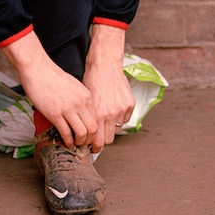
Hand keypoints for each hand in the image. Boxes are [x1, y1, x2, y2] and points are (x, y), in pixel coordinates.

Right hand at [0, 31, 94, 147]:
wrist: (38, 69)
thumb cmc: (53, 76)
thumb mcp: (74, 86)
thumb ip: (80, 99)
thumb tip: (80, 114)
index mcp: (87, 95)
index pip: (97, 118)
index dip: (94, 130)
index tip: (89, 136)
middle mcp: (80, 103)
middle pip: (93, 128)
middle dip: (89, 140)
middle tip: (84, 144)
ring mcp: (68, 109)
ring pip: (82, 133)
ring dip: (79, 142)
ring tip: (75, 144)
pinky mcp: (55, 114)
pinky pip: (66, 133)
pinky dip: (67, 141)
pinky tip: (65, 142)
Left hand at [84, 22, 134, 152]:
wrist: (105, 65)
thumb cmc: (91, 82)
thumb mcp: (85, 103)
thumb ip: (88, 119)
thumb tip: (87, 135)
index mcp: (97, 115)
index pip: (97, 142)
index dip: (94, 148)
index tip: (91, 148)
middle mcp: (110, 114)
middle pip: (108, 140)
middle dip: (102, 140)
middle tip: (98, 137)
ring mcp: (122, 109)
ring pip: (117, 129)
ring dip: (111, 127)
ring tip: (105, 117)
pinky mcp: (130, 104)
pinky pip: (125, 119)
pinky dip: (119, 117)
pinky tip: (113, 108)